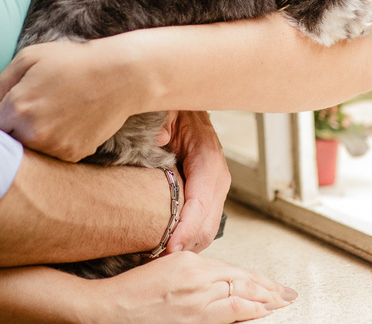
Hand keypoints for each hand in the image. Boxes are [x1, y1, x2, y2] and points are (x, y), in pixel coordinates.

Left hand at [0, 39, 136, 161]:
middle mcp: (34, 134)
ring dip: (25, 140)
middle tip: (11, 118)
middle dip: (1, 135)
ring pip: (25, 153)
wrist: (121, 76)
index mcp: (18, 108)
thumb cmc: (72, 61)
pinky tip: (61, 123)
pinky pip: (48, 156)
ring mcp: (54, 148)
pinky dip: (48, 144)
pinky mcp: (72, 156)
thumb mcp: (30, 59)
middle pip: (1, 146)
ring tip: (41, 116)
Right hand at [97, 251, 296, 322]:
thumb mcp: (163, 270)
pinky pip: (232, 309)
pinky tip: (264, 310)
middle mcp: (197, 274)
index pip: (230, 268)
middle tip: (286, 292)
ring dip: (266, 298)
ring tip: (282, 302)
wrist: (109, 310)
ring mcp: (197, 295)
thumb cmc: (130, 294)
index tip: (267, 282)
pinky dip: (251, 309)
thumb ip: (188, 271)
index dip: (253, 276)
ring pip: (242, 292)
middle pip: (241, 278)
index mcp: (188, 260)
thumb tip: (211, 281)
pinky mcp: (195, 315)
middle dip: (267, 287)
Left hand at [165, 111, 230, 253]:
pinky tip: (162, 250)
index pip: (202, 202)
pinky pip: (199, 227)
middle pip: (207, 225)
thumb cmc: (175, 109)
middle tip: (155, 264)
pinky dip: (184, 242)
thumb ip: (162, 126)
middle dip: (184, 247)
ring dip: (184, 249)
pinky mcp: (204, 198)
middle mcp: (216, 179)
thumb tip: (159, 141)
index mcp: (208, 158)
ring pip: (205, 232)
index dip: (186, 228)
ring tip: (155, 263)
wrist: (185, 107)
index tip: (169, 247)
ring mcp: (213, 191)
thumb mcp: (166, 111)